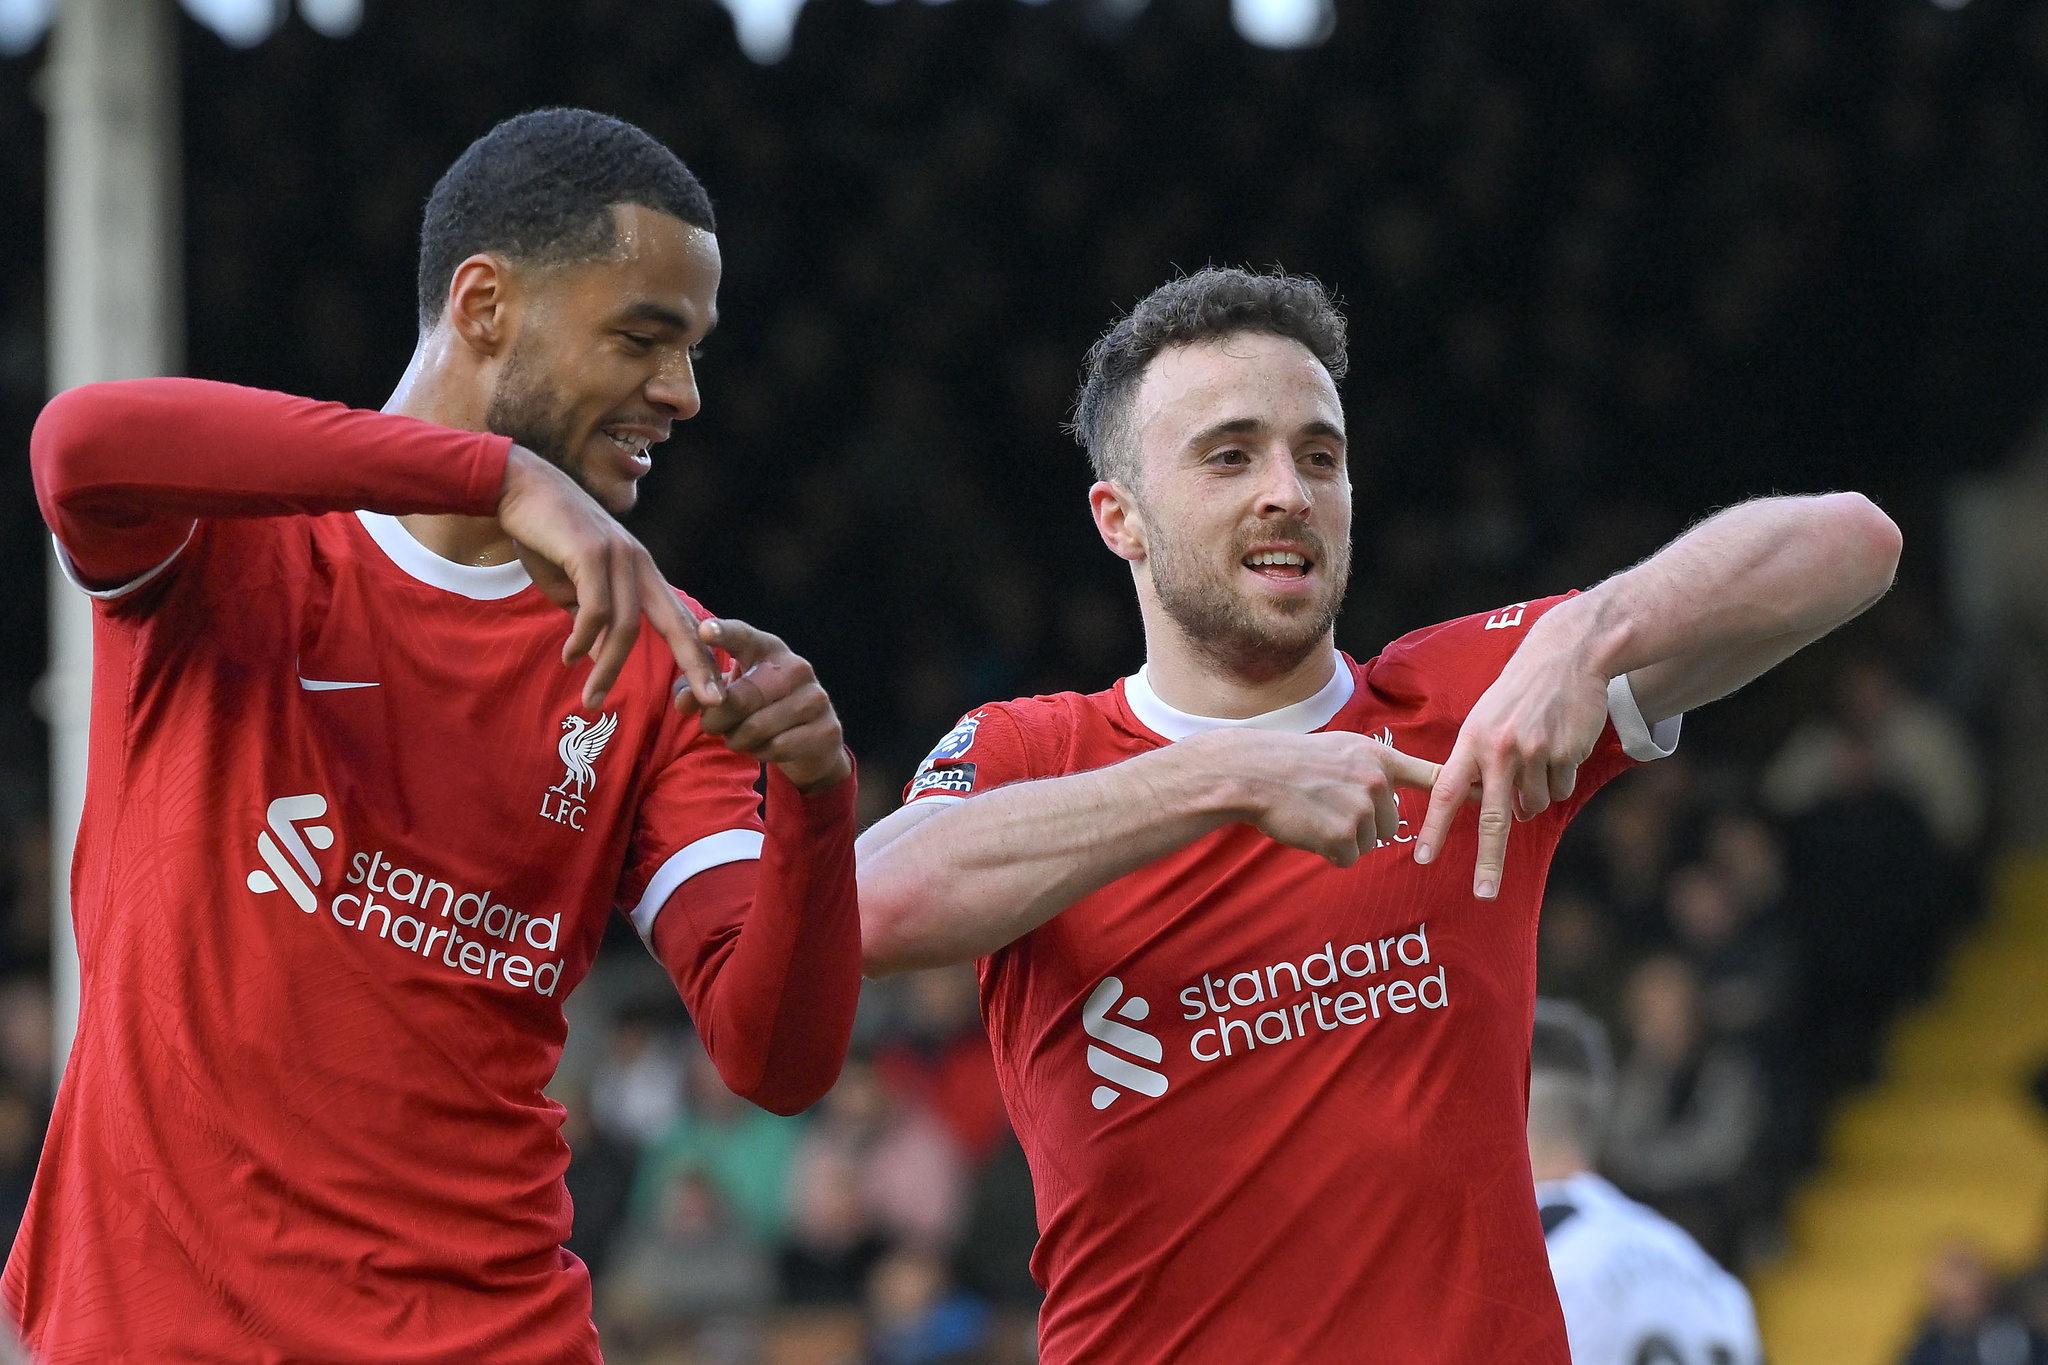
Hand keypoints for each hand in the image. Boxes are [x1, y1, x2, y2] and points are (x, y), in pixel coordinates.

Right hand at [496, 445, 724, 711]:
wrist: (518, 488)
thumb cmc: (545, 538)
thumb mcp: (573, 586)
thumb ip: (590, 618)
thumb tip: (596, 655)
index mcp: (643, 573)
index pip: (680, 619)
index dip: (698, 655)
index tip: (712, 689)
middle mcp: (639, 564)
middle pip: (678, 623)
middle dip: (697, 664)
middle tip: (710, 701)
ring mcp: (618, 556)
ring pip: (627, 626)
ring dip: (609, 667)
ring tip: (593, 698)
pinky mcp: (591, 552)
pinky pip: (595, 609)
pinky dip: (584, 639)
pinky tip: (570, 657)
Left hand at [687, 617, 851, 791]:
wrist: (815, 740)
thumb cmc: (763, 708)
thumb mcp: (732, 694)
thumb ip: (703, 692)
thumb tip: (683, 702)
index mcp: (769, 649)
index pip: (743, 636)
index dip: (723, 633)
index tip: (703, 631)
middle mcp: (797, 668)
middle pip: (742, 697)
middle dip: (717, 718)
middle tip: (711, 727)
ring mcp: (816, 698)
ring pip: (757, 727)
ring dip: (738, 739)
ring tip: (739, 738)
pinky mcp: (826, 729)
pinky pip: (776, 748)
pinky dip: (761, 753)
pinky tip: (764, 747)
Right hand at [1197, 729, 1441, 866]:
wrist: (1253, 773)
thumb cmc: (1290, 762)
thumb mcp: (1340, 749)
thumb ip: (1370, 768)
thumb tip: (1387, 794)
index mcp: (1378, 758)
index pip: (1431, 775)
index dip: (1463, 788)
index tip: (1491, 794)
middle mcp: (1377, 783)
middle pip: (1391, 824)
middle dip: (1363, 823)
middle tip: (1327, 805)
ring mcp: (1361, 810)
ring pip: (1368, 842)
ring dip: (1343, 837)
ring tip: (1314, 813)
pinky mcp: (1343, 837)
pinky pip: (1347, 857)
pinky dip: (1328, 851)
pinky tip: (1308, 828)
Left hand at [1412, 607, 1610, 897]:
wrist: (1565, 657)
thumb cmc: (1518, 693)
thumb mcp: (1486, 720)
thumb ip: (1482, 765)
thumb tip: (1505, 814)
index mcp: (1472, 742)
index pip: (1446, 792)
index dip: (1434, 828)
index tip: (1422, 858)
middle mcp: (1500, 750)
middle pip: (1492, 819)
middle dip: (1488, 861)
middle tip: (1483, 894)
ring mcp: (1535, 753)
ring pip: (1535, 804)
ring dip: (1537, 794)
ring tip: (1538, 754)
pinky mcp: (1567, 754)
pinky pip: (1562, 789)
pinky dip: (1561, 778)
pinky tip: (1560, 746)